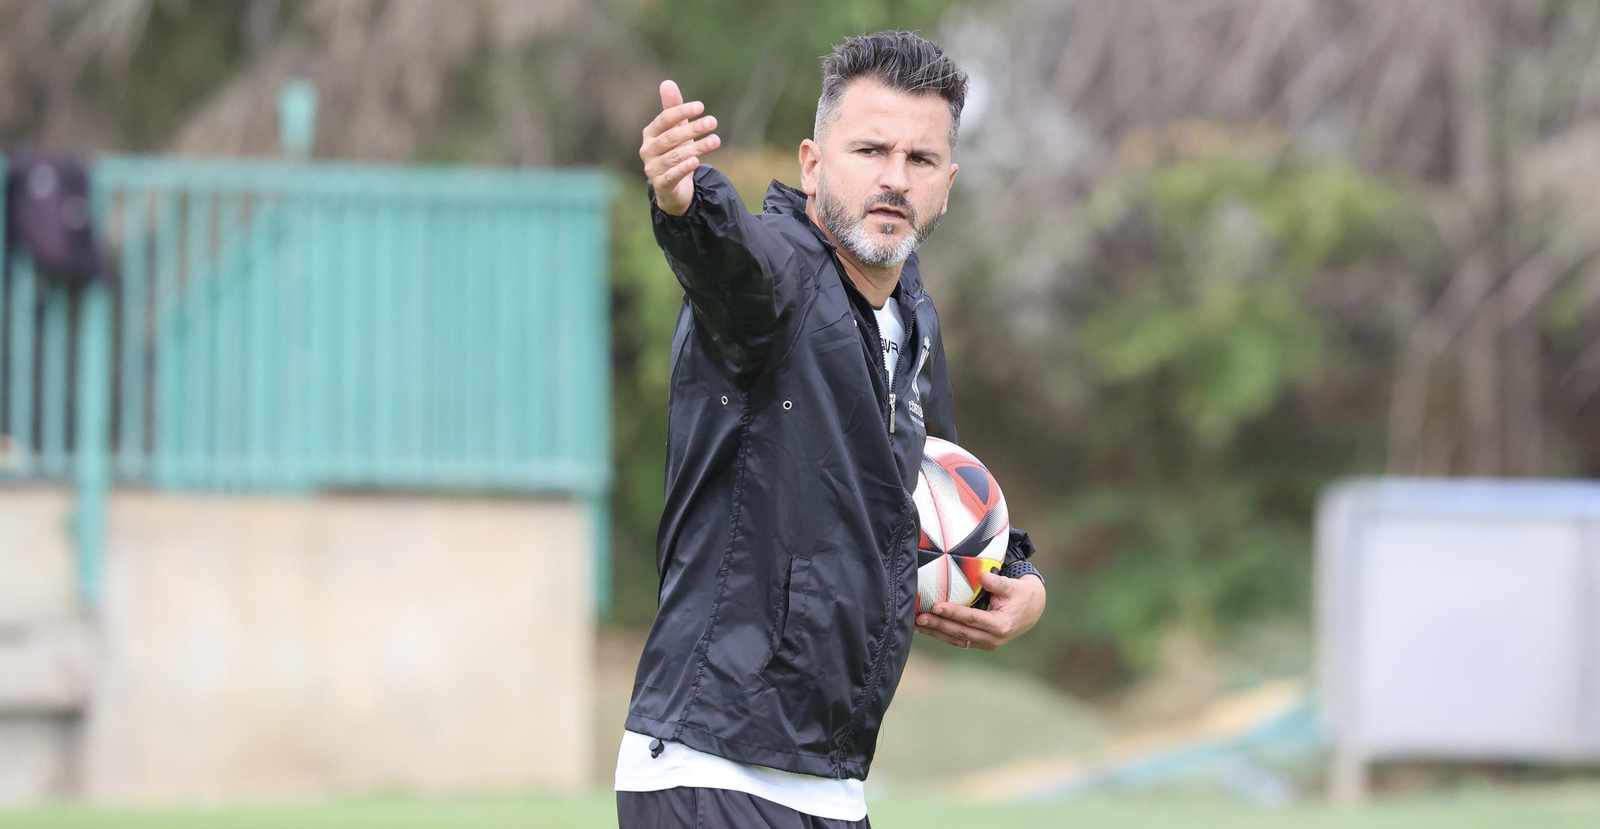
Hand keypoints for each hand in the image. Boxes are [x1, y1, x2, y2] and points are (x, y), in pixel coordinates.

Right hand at [641, 80, 721, 216]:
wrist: (673, 188)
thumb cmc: (674, 152)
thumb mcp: (676, 130)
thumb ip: (673, 109)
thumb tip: (667, 83)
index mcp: (650, 134)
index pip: (665, 119)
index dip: (681, 111)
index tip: (701, 107)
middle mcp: (648, 150)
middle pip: (671, 137)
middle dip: (693, 129)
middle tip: (713, 121)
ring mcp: (653, 168)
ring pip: (676, 156)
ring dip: (697, 147)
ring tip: (716, 140)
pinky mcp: (661, 185)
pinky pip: (672, 175)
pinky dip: (684, 168)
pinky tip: (696, 161)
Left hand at [915, 571, 1044, 650]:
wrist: (1032, 611)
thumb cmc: (1021, 594)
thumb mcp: (1013, 586)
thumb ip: (998, 582)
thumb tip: (983, 576)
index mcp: (1001, 625)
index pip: (972, 619)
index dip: (953, 613)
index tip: (936, 606)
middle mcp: (993, 639)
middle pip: (960, 632)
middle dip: (938, 625)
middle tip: (919, 618)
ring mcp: (987, 644)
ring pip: (957, 640)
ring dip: (936, 633)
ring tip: (917, 626)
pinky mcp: (981, 643)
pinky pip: (959, 640)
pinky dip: (943, 635)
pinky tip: (929, 629)